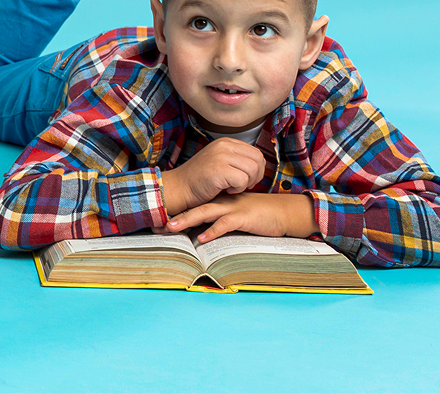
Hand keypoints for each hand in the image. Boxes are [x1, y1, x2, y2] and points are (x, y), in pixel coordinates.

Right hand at [160, 139, 266, 214]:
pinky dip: (238, 189)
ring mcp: (221, 156)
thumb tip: (260, 165)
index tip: (245, 179)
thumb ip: (238, 159)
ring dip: (246, 183)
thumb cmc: (202, 179)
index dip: (256, 169)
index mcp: (225, 142)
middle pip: (258, 160)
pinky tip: (226, 189)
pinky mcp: (219, 169)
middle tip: (242, 185)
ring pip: (253, 170)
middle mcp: (224, 145)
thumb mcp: (221, 161)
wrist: (180, 187)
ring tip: (232, 186)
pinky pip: (243, 180)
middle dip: (255, 176)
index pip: (256, 153)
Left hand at [167, 192, 317, 242]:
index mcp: (219, 201)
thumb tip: (201, 231)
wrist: (283, 212)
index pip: (194, 206)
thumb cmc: (259, 215)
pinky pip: (225, 224)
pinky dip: (213, 231)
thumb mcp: (236, 216)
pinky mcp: (243, 217)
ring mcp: (232, 209)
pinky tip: (201, 238)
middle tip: (156, 225)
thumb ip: (220, 220)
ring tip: (171, 227)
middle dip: (174, 216)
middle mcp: (222, 203)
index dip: (176, 214)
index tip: (157, 225)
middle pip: (194, 208)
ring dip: (187, 220)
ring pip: (205, 212)